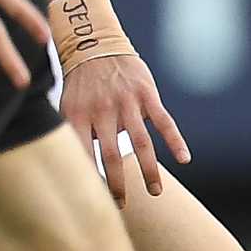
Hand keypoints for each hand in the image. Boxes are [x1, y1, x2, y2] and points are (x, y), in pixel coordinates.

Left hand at [59, 51, 191, 205]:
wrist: (94, 44)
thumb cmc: (80, 84)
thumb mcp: (67, 107)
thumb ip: (73, 135)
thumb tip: (77, 168)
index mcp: (79, 116)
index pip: (83, 155)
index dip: (89, 180)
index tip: (94, 201)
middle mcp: (103, 111)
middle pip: (112, 155)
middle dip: (117, 183)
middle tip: (121, 205)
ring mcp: (126, 103)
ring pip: (141, 143)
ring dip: (149, 170)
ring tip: (155, 192)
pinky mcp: (147, 94)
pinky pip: (164, 121)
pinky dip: (175, 140)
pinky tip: (184, 159)